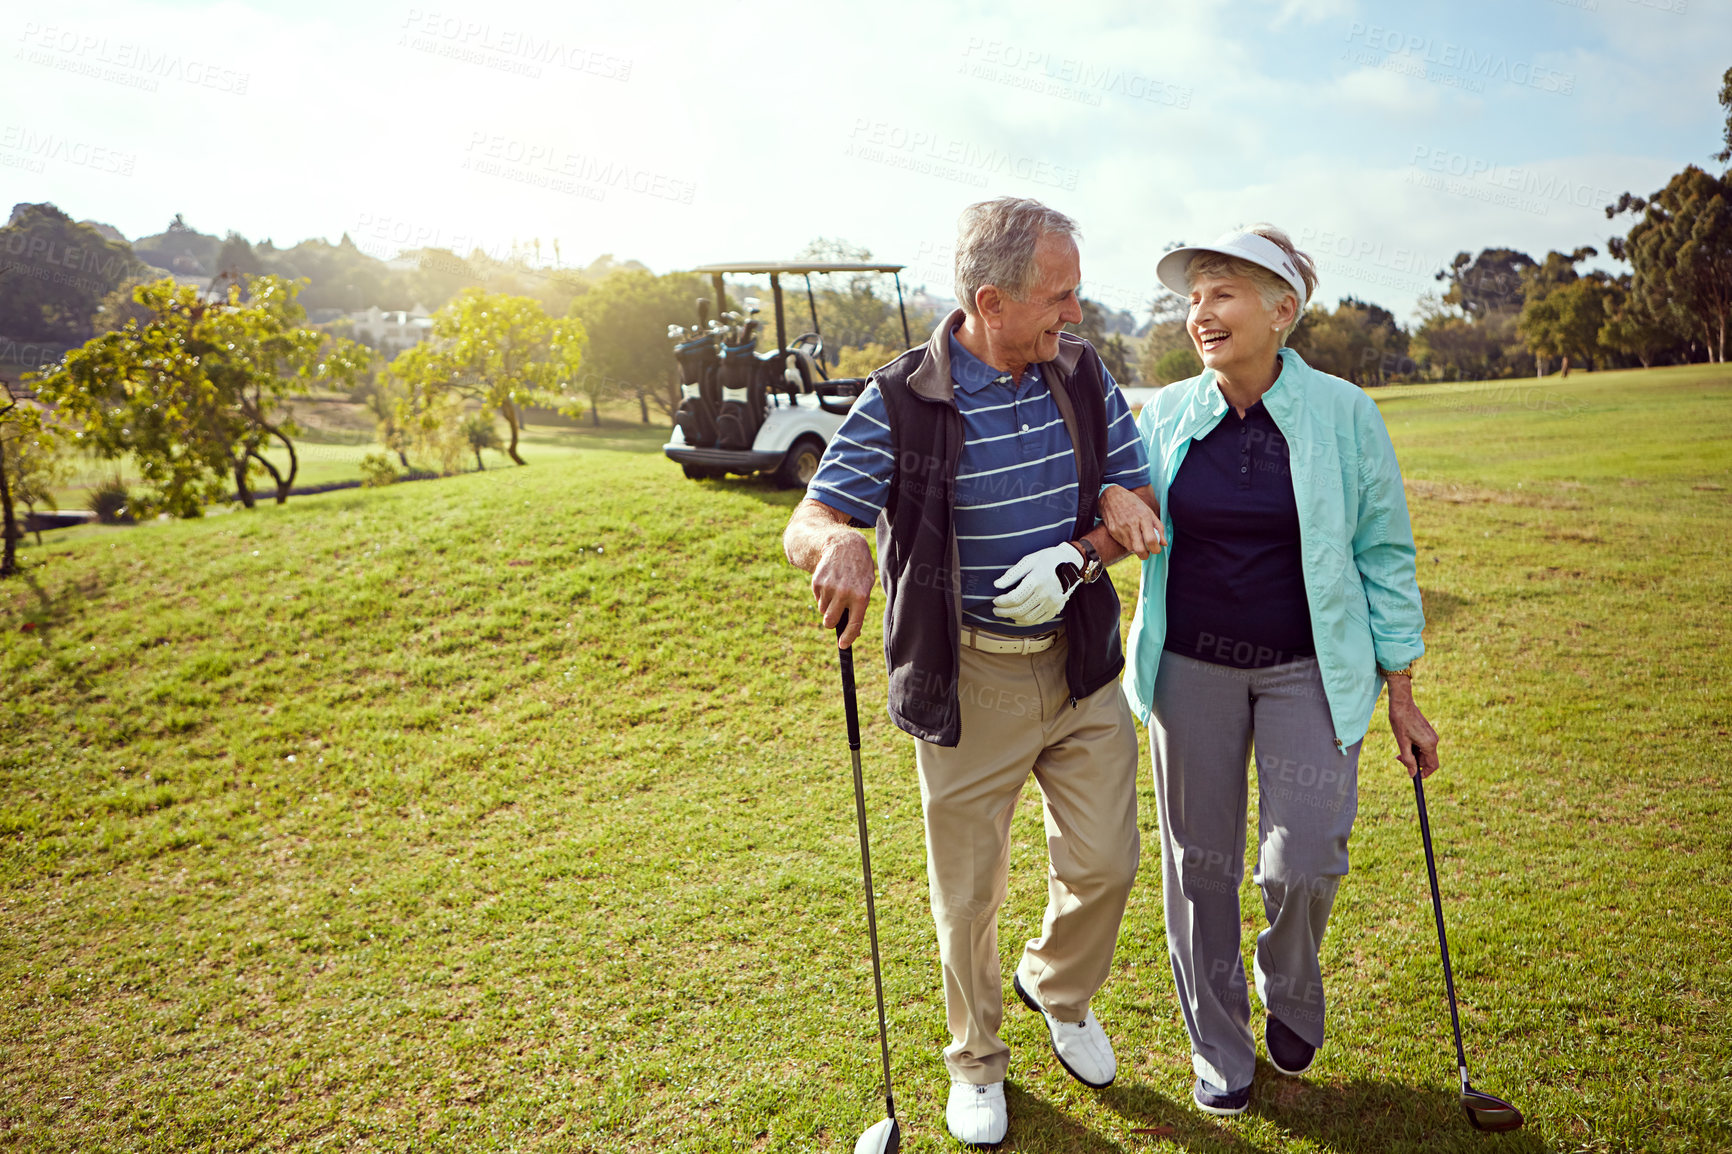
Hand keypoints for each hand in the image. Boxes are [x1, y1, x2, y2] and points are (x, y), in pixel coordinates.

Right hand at [812, 531, 874, 647]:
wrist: (844, 545)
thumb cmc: (859, 570)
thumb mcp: (866, 586)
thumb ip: (860, 608)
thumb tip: (853, 633)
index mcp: (861, 596)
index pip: (854, 623)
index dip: (848, 637)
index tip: (843, 645)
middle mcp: (844, 593)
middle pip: (830, 622)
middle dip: (832, 623)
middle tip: (836, 616)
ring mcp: (829, 587)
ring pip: (823, 611)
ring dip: (828, 606)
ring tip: (837, 591)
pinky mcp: (817, 582)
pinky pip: (817, 599)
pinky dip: (822, 596)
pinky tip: (830, 582)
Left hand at [991, 543, 1081, 626]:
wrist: (1072, 561)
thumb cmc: (1048, 558)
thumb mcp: (1029, 560)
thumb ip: (1012, 574)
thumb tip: (997, 585)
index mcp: (1036, 580)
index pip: (1014, 598)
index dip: (1002, 602)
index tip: (995, 601)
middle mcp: (1045, 594)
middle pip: (1020, 610)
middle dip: (1004, 612)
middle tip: (996, 610)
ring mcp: (1052, 602)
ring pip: (1029, 618)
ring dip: (1013, 618)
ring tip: (1005, 614)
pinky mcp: (1057, 607)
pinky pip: (1039, 620)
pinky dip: (1027, 621)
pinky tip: (1018, 618)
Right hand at [1099, 484, 1164, 559]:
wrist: (1111, 496)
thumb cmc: (1133, 503)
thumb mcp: (1148, 511)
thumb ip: (1158, 527)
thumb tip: (1164, 543)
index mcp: (1143, 517)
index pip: (1151, 539)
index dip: (1156, 549)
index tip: (1157, 549)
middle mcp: (1132, 524)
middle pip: (1140, 549)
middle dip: (1145, 555)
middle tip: (1148, 553)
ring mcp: (1121, 528)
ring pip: (1131, 548)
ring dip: (1137, 549)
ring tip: (1139, 542)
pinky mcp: (1113, 531)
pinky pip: (1123, 544)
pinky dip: (1128, 544)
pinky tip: (1130, 536)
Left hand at [1387, 681, 1438, 777]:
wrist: (1402, 703)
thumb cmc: (1400, 721)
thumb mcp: (1402, 743)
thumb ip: (1408, 760)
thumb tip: (1412, 774)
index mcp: (1429, 744)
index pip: (1433, 765)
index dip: (1425, 773)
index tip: (1414, 775)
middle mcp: (1434, 740)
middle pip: (1428, 760)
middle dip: (1415, 762)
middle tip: (1399, 758)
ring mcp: (1431, 735)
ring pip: (1424, 752)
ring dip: (1413, 755)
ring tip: (1400, 749)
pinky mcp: (1427, 731)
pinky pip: (1423, 745)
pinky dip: (1414, 748)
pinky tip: (1404, 741)